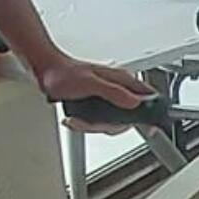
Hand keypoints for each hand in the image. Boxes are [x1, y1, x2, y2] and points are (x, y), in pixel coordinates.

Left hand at [34, 54, 151, 131]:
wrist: (46, 72)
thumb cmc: (63, 74)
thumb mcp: (91, 83)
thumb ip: (114, 92)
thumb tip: (134, 102)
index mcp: (120, 80)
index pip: (147, 95)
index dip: (152, 112)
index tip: (152, 126)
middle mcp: (117, 88)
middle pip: (128, 118)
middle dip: (109, 126)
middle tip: (95, 123)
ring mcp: (108, 97)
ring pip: (114, 123)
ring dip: (95, 126)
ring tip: (80, 120)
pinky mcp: (99, 104)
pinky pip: (101, 122)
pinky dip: (88, 125)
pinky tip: (78, 119)